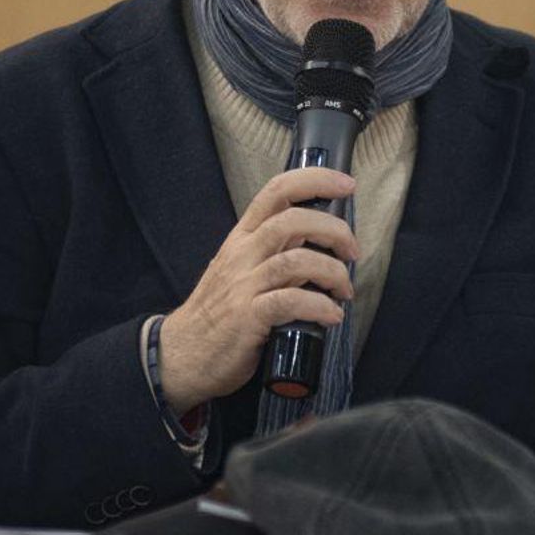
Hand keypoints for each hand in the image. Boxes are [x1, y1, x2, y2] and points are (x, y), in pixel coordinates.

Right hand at [159, 168, 357, 413]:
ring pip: (296, 260)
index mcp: (242, 237)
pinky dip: (320, 307)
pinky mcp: (246, 317)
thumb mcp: (240, 269)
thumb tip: (321, 244)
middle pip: (292, 221)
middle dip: (333, 230)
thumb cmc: (219, 312)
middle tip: (352, 252)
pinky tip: (331, 316)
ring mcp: (243, 285)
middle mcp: (242, 254)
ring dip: (333, 272)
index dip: (316, 180)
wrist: (182, 354)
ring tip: (344, 290)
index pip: (276, 191)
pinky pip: (290, 302)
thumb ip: (273, 251)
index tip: (347, 184)